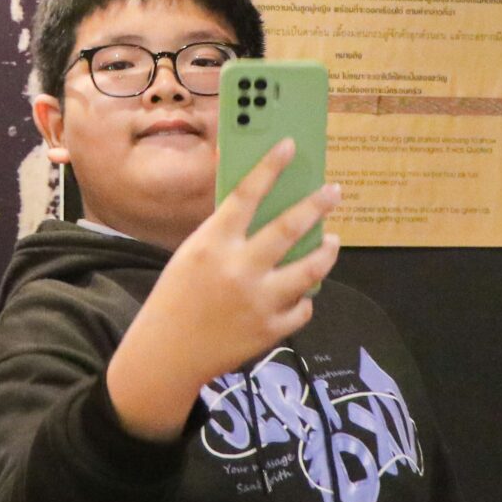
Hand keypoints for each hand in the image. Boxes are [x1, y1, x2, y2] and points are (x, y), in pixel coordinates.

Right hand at [106, 139, 340, 441]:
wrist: (167, 354)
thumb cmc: (176, 298)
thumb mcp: (191, 256)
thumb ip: (225, 235)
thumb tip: (264, 209)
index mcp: (211, 245)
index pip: (245, 195)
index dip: (269, 168)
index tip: (290, 146)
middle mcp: (238, 269)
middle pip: (288, 228)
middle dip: (316, 205)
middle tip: (333, 190)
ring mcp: (258, 302)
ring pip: (309, 269)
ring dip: (326, 251)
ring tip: (332, 240)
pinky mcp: (271, 331)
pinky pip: (303, 307)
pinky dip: (304, 297)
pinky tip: (302, 290)